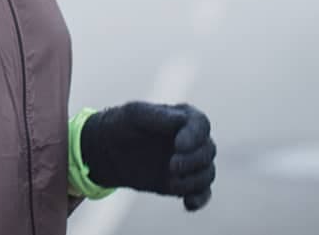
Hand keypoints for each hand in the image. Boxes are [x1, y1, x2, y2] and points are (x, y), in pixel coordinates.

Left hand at [80, 101, 215, 210]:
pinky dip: (200, 199)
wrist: (110, 150)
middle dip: (193, 161)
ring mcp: (190, 161)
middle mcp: (192, 138)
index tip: (178, 146)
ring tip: (171, 182)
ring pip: (207, 172)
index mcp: (183, 116)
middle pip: (208, 150)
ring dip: (194, 180)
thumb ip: (158, 115)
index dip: (194, 137)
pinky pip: (203, 192)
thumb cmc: (123, 124)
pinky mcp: (185, 182)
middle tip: (171, 167)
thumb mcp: (135, 114)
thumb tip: (181, 121)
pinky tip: (188, 204)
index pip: (201, 124)